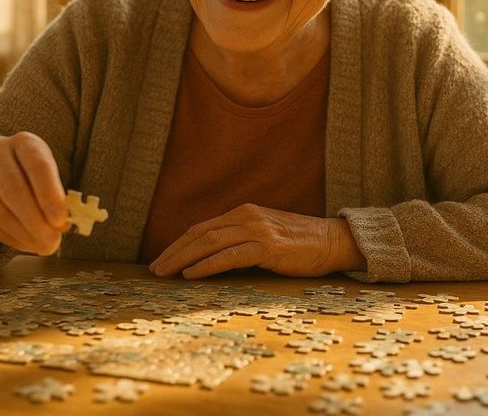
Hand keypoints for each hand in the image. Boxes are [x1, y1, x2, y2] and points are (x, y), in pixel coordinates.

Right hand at [0, 132, 68, 261]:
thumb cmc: (35, 179)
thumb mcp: (50, 179)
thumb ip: (58, 199)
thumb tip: (62, 226)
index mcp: (25, 142)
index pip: (37, 166)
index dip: (49, 196)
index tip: (60, 221)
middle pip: (12, 189)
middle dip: (34, 221)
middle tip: (52, 242)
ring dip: (21, 234)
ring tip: (41, 245)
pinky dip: (7, 237)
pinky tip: (24, 243)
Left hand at [148, 203, 365, 278]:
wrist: (332, 241)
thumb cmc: (298, 244)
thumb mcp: (264, 235)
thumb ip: (240, 241)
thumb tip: (211, 259)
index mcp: (243, 213)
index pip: (202, 228)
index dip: (178, 244)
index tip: (162, 259)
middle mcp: (246, 217)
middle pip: (199, 234)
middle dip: (173, 252)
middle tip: (155, 269)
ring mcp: (257, 230)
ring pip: (209, 243)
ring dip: (183, 259)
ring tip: (165, 273)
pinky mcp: (267, 247)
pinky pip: (229, 256)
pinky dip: (206, 265)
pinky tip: (191, 274)